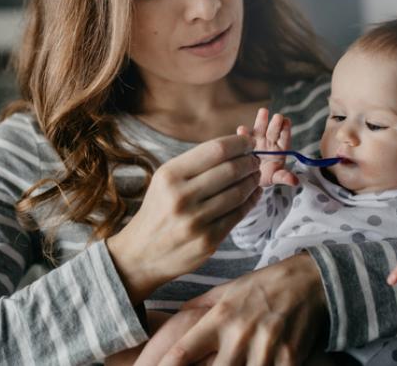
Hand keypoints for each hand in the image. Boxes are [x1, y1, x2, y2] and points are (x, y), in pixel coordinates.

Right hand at [107, 134, 262, 303]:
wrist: (141, 254)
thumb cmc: (158, 210)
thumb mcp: (165, 180)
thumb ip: (196, 164)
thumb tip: (235, 147)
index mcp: (170, 176)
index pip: (216, 150)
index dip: (239, 143)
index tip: (248, 142)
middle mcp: (181, 197)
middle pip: (231, 170)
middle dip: (250, 162)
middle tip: (255, 159)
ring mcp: (195, 221)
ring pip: (238, 192)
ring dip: (253, 180)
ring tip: (255, 175)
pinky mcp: (208, 241)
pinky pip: (238, 215)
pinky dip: (251, 201)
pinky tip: (254, 194)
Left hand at [157, 253, 328, 365]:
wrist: (309, 281)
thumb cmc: (262, 287)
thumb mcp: (227, 290)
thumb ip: (199, 309)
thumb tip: (170, 320)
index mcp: (220, 317)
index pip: (183, 351)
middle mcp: (240, 333)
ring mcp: (266, 347)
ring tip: (238, 364)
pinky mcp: (290, 357)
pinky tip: (262, 365)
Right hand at [237, 108, 297, 186]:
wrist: (249, 178)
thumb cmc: (267, 176)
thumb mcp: (275, 177)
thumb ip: (284, 177)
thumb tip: (295, 182)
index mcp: (279, 150)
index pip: (284, 139)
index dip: (286, 130)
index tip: (287, 121)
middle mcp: (269, 142)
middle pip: (273, 131)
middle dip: (275, 124)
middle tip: (278, 116)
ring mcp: (257, 141)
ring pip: (260, 129)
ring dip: (262, 120)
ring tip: (263, 111)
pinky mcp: (245, 142)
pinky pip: (244, 137)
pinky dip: (243, 133)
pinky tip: (241, 130)